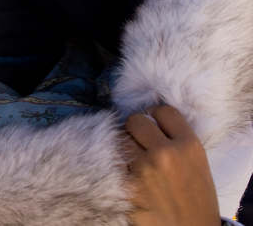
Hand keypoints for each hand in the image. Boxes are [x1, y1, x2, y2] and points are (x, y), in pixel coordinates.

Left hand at [123, 105, 219, 225]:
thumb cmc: (197, 200)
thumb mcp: (197, 165)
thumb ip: (176, 141)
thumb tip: (151, 120)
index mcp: (189, 146)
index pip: (163, 111)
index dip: (156, 116)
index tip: (154, 125)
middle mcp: (165, 153)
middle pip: (135, 120)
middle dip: (136, 129)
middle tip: (140, 142)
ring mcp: (144, 169)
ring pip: (120, 139)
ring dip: (125, 147)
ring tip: (135, 160)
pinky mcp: (127, 185)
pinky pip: (113, 161)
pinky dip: (118, 165)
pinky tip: (127, 173)